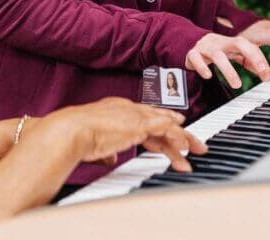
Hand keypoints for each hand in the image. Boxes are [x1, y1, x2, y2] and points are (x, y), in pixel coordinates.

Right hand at [44, 97, 205, 172]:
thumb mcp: (94, 145)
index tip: (173, 128)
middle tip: (193, 141)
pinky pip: (166, 130)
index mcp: (115, 110)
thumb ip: (106, 151)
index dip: (160, 124)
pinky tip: (185, 149)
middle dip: (178, 131)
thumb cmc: (76, 138)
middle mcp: (127, 109)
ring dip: (183, 139)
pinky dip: (177, 139)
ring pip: (167, 125)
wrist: (72, 130)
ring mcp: (134, 115)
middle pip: (159, 119)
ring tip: (197, 150)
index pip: (144, 117)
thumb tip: (111, 159)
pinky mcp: (140, 124)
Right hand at [185, 33, 269, 88]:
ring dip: (228, 70)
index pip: (250, 46)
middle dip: (252, 55)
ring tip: (237, 84)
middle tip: (262, 70)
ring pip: (218, 55)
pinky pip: (196, 58)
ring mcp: (206, 47)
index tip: (267, 76)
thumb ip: (251, 63)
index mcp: (232, 42)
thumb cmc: (218, 50)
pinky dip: (202, 67)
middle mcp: (221, 43)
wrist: (191, 41)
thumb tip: (268, 75)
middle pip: (238, 43)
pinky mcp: (192, 54)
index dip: (260, 59)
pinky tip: (208, 76)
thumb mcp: (235, 54)